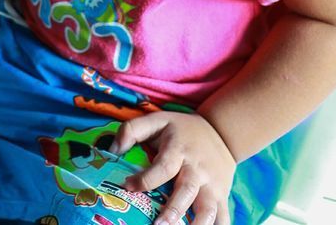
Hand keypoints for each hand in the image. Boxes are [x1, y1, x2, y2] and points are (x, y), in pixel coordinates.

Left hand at [114, 111, 235, 224]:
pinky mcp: (222, 196)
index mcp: (178, 149)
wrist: (222, 132)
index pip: (164, 166)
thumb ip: (133, 130)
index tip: (128, 186)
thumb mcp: (158, 120)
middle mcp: (196, 169)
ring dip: (197, 224)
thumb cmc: (182, 130)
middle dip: (173, 209)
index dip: (146, 178)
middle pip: (187, 189)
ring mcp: (212, 184)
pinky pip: (223, 217)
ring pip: (208, 208)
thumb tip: (112, 149)